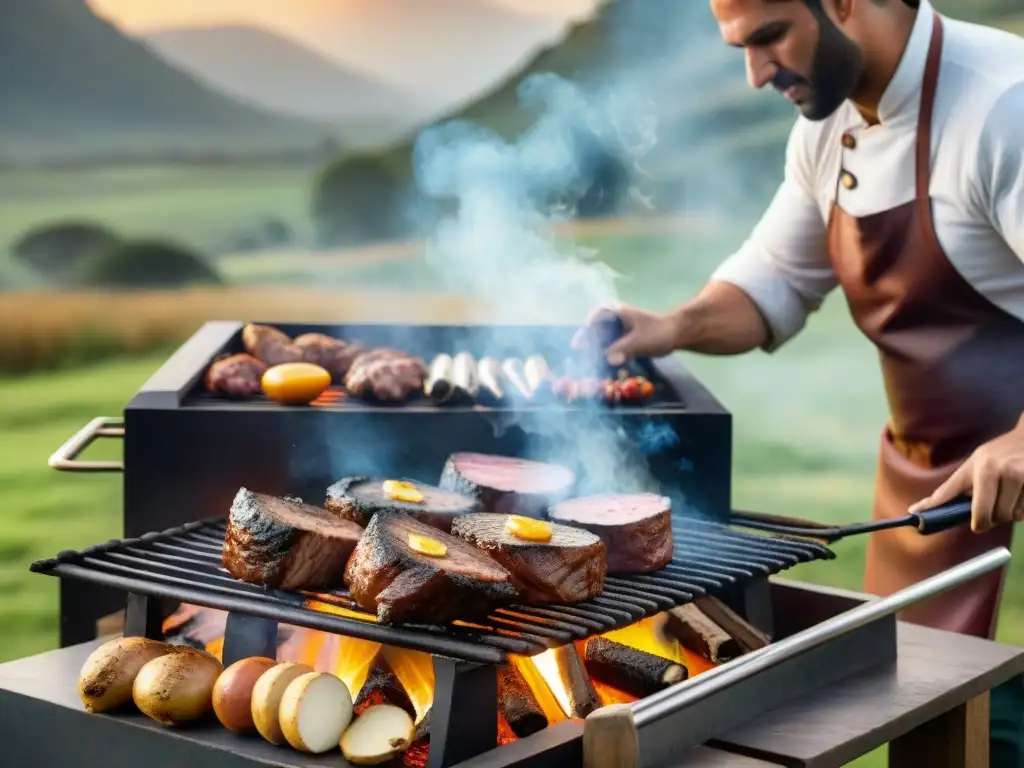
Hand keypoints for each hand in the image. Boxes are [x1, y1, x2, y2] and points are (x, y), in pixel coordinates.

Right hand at [571, 305, 681, 365]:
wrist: (678, 334)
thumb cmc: (658, 333)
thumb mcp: (638, 342)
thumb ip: (622, 349)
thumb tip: (609, 359)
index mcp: (618, 312)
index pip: (595, 318)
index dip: (585, 331)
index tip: (578, 345)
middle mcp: (617, 317)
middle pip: (596, 328)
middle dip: (588, 341)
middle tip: (581, 356)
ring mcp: (622, 326)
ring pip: (603, 336)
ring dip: (597, 347)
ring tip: (589, 361)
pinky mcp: (626, 336)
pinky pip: (611, 342)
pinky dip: (606, 351)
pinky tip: (604, 362)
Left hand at [908, 415, 1023, 532]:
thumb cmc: (997, 454)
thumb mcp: (974, 464)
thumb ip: (956, 487)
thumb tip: (923, 508)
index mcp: (981, 468)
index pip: (965, 500)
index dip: (968, 519)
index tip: (954, 526)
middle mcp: (1000, 471)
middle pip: (990, 515)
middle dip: (989, 520)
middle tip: (988, 516)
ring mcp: (1021, 476)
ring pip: (1012, 516)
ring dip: (1010, 514)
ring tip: (1009, 496)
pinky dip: (1023, 509)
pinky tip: (1022, 494)